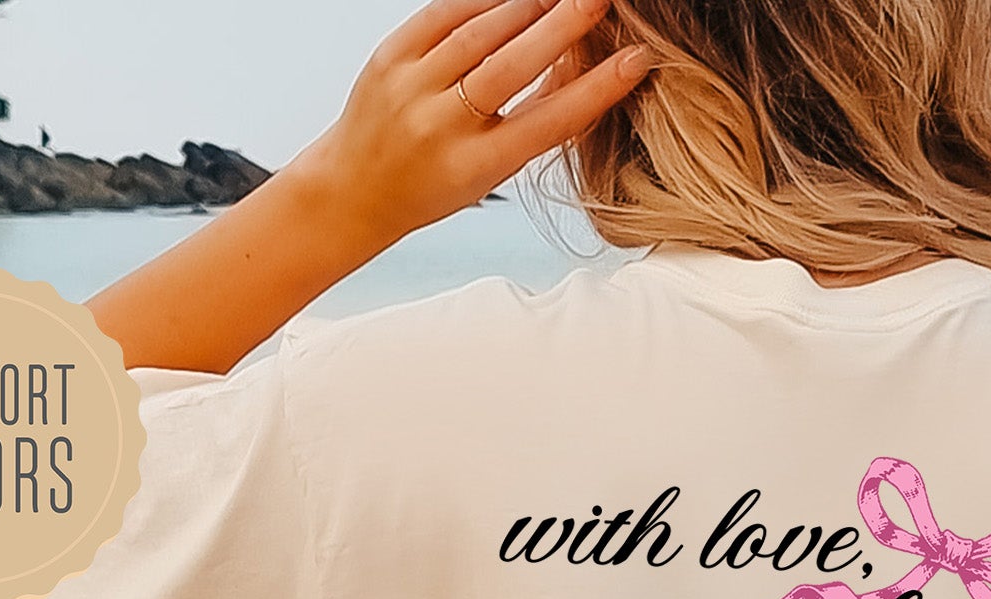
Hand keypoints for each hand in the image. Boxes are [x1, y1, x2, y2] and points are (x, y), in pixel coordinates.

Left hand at [288, 0, 650, 254]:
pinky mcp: (389, 55)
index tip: (634, 61)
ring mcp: (412, 87)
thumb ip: (531, 126)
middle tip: (598, 0)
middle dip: (562, 27)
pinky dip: (484, 0)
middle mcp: (442, 126)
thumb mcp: (490, 172)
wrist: (355, 189)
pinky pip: (445, 13)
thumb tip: (582, 74)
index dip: (596, 90)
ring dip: (528, 6)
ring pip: (481, 32)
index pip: (548, 122)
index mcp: (476, 166)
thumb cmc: (434, 185)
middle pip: (514, 65)